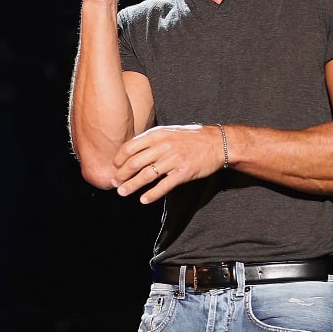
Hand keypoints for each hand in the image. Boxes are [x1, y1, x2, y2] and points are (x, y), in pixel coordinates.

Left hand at [111, 124, 225, 202]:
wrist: (217, 142)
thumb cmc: (192, 137)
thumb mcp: (169, 131)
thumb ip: (151, 140)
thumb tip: (132, 150)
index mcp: (157, 135)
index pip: (130, 147)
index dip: (119, 159)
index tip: (114, 167)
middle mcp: (163, 146)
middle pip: (134, 163)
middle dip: (121, 174)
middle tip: (115, 183)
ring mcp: (173, 160)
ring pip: (146, 175)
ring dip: (132, 185)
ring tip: (123, 192)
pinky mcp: (183, 173)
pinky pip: (164, 186)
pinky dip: (152, 194)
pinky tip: (143, 200)